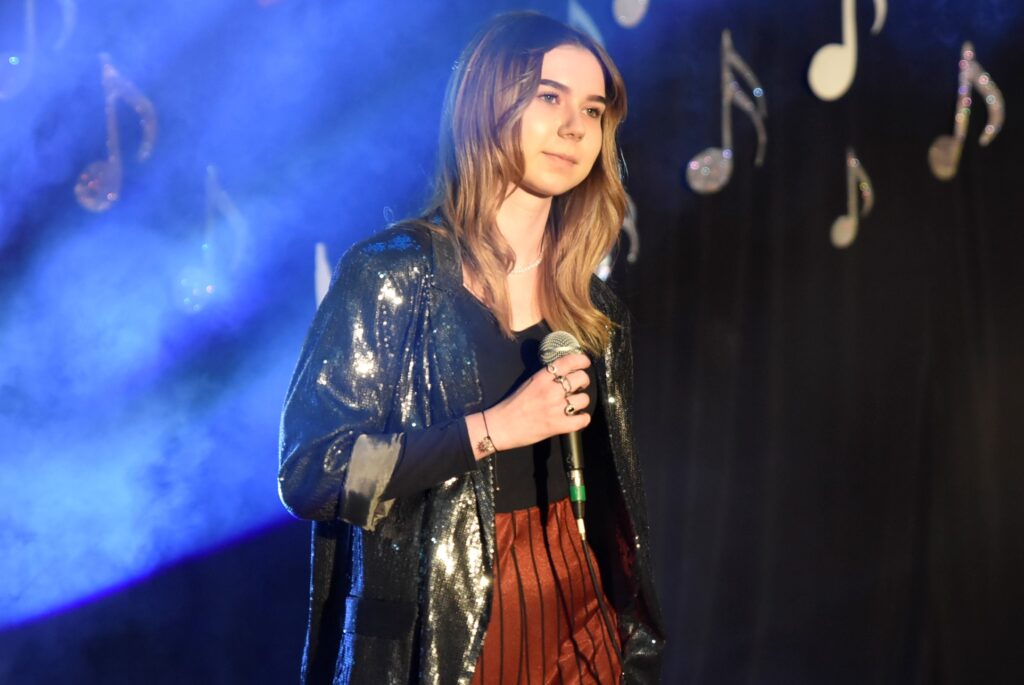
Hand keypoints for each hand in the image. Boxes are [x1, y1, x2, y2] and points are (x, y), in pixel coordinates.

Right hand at [467, 353, 591, 458]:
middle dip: (583, 381)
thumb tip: (563, 375)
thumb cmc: (511, 405)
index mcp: (542, 378)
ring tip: (574, 404)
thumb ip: (545, 378)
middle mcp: (551, 390)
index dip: (581, 360)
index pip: (568, 362)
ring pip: (584, 399)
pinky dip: (583, 419)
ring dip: (581, 401)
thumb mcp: (528, 383)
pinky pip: (582, 420)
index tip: (585, 363)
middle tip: (578, 386)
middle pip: (581, 378)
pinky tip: (577, 418)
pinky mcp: (557, 425)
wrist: (500, 426)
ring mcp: (556, 408)